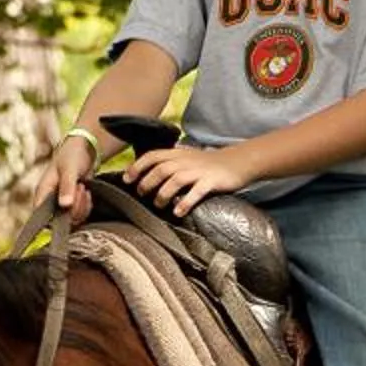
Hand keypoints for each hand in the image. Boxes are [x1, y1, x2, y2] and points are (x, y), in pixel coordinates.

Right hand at [29, 129, 100, 223]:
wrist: (84, 151)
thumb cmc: (71, 156)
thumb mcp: (69, 169)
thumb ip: (67, 186)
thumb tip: (65, 205)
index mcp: (43, 192)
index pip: (40, 214)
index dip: (53, 217)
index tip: (68, 206)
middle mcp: (50, 201)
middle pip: (59, 220)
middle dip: (75, 207)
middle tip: (79, 188)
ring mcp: (62, 204)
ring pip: (72, 219)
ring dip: (82, 205)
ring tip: (82, 187)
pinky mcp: (73, 206)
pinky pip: (80, 215)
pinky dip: (86, 206)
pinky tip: (86, 192)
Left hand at [128, 141, 253, 215]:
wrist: (239, 161)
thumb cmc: (209, 164)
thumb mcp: (187, 158)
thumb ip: (169, 162)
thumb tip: (147, 175)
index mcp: (178, 154)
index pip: (153, 156)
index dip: (138, 166)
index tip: (127, 179)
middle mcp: (186, 161)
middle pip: (161, 169)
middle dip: (147, 182)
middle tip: (142, 194)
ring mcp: (199, 171)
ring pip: (175, 180)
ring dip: (163, 194)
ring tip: (159, 205)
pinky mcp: (211, 181)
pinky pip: (197, 191)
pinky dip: (185, 202)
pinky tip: (178, 212)